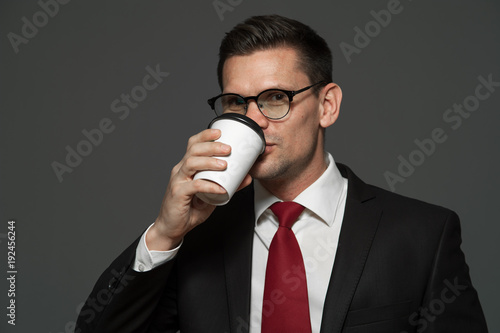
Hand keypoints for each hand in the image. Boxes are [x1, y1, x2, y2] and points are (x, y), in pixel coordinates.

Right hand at [147, 129, 251, 250]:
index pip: (193, 144)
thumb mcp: (213, 194)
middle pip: (193, 150)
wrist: (173, 228)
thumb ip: (228, 184)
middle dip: (211, 146)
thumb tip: (247, 177)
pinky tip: (221, 189)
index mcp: (187, 166)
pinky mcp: (178, 194)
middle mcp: (180, 170)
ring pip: (191, 163)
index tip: (220, 131)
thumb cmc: (190, 208)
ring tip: (225, 164)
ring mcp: (178, 181)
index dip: (205, 135)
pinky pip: (194, 186)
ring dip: (209, 162)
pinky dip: (209, 186)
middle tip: (228, 148)